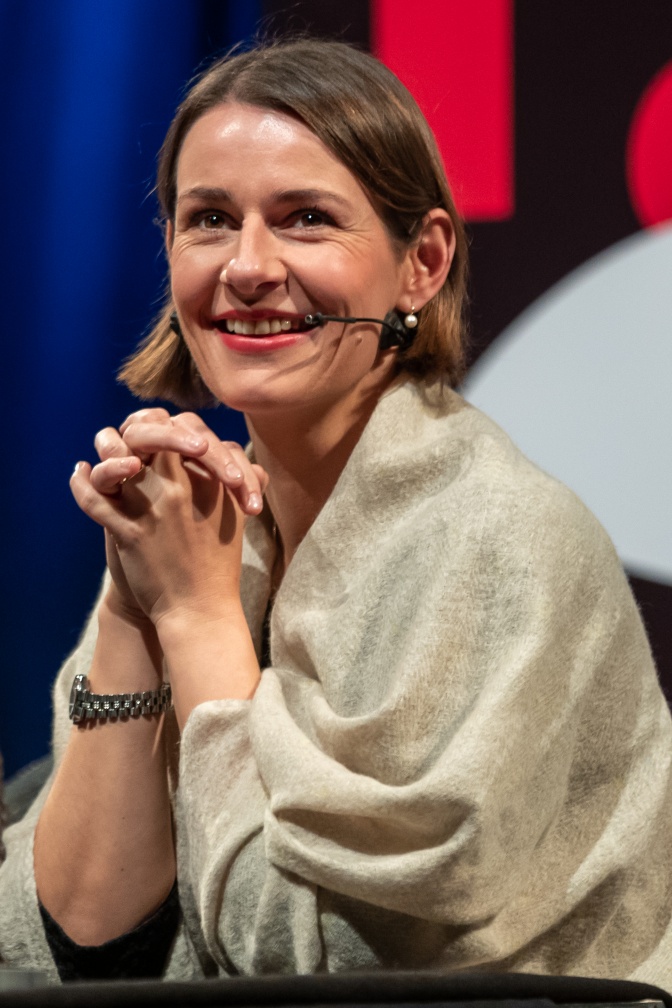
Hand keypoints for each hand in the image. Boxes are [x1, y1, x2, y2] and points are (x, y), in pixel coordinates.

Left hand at [71, 410, 267, 625]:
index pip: (186, 429)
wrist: (200, 609)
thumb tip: (248, 461)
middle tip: (130, 431)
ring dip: (105, 447)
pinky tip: (79, 472)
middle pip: (151, 433)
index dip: (169, 425)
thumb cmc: (219, 564)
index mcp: (209, 481)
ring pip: (118, 459)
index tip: (161, 430)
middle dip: (137, 427)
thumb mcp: (234, 518)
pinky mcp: (129, 532)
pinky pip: (95, 499)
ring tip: (102, 444)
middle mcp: (180, 488)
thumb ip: (238, 484)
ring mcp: (153, 509)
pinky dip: (81, 484)